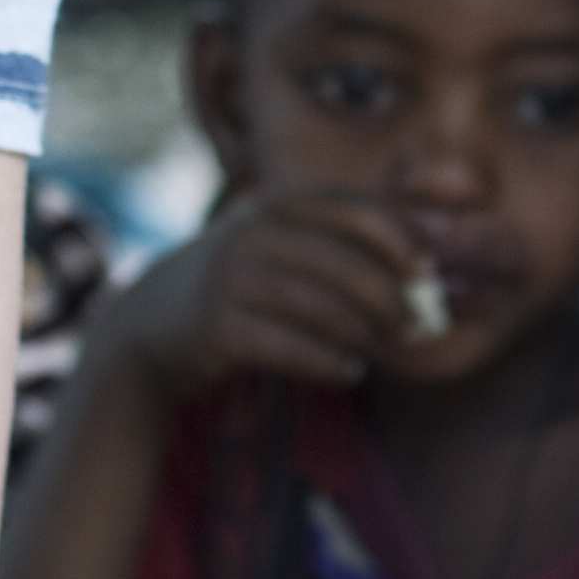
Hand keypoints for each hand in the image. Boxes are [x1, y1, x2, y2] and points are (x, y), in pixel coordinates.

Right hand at [100, 192, 425, 402]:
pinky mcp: (217, 328)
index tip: (426, 270)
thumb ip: (337, 244)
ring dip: (362, 332)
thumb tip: (426, 260)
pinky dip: (327, 362)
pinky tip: (350, 372)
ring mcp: (230, 280)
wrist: (152, 327)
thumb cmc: (240, 288)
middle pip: (341, 262)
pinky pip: (288, 346)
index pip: (350, 209)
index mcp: (274, 206)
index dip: (396, 238)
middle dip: (387, 296)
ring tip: (386, 349)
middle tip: (416, 324)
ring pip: (318, 306)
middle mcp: (251, 234)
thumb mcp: (278, 246)